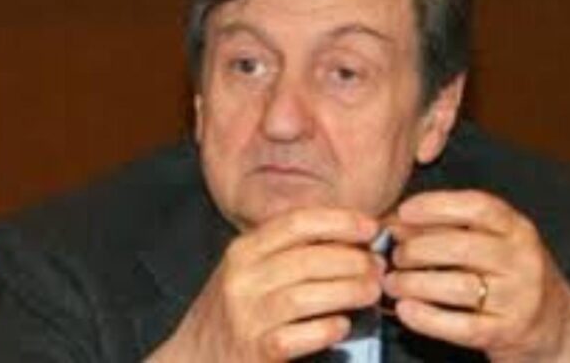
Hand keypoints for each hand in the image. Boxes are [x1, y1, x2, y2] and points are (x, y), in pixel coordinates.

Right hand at [148, 207, 383, 362]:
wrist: (192, 358)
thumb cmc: (234, 309)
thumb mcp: (250, 269)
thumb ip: (288, 250)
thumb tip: (348, 234)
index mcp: (244, 250)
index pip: (297, 222)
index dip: (339, 220)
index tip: (370, 226)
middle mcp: (241, 279)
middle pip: (308, 259)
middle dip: (352, 259)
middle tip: (378, 266)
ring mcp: (246, 316)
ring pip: (306, 296)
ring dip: (347, 291)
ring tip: (371, 291)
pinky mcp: (254, 352)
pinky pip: (296, 337)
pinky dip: (325, 329)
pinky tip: (342, 326)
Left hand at [383, 190, 569, 361]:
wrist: (555, 328)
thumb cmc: (510, 276)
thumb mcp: (492, 243)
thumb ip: (449, 229)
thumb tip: (394, 224)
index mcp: (517, 228)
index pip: (477, 207)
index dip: (436, 206)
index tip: (405, 211)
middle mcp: (523, 259)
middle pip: (461, 247)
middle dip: (417, 249)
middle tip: (394, 255)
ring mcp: (519, 298)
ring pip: (458, 286)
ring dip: (415, 283)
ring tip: (392, 282)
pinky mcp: (508, 333)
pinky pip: (461, 325)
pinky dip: (427, 318)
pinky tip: (405, 310)